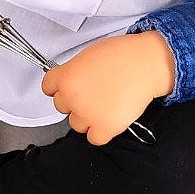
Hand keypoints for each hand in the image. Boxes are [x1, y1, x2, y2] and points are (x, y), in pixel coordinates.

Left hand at [40, 31, 176, 144]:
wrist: (146, 64)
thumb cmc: (123, 55)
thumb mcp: (87, 55)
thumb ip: (73, 71)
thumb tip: (71, 81)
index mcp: (66, 77)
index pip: (48, 88)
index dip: (60, 86)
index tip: (67, 87)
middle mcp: (72, 97)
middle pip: (62, 106)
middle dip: (75, 101)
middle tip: (93, 93)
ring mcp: (88, 114)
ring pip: (76, 124)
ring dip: (87, 118)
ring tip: (104, 104)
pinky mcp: (105, 127)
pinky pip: (94, 138)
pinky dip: (101, 132)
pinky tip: (109, 119)